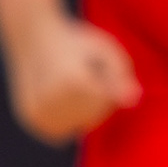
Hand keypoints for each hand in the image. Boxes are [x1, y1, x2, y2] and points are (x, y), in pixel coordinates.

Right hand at [4, 17, 140, 142]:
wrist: (33, 35)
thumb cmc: (76, 41)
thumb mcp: (105, 47)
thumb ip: (122, 72)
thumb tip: (135, 99)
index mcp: (73, 81)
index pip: (107, 101)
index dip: (106, 83)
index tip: (91, 65)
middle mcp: (53, 99)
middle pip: (94, 116)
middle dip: (96, 98)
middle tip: (78, 73)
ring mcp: (40, 111)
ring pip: (79, 125)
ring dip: (82, 110)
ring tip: (68, 84)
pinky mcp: (32, 119)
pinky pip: (63, 130)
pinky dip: (67, 117)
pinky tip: (60, 97)